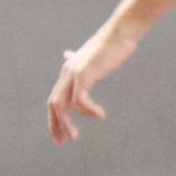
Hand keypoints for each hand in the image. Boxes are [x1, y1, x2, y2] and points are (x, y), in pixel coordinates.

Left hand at [47, 20, 143, 144]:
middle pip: (53, 105)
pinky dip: (88, 110)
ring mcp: (74, 73)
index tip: (61, 136)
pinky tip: (100, 115)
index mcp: (68, 71)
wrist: (121, 33)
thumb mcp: (91, 57)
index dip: (55, 119)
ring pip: (63, 105)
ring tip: (76, 136)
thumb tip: (66, 55)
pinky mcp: (84, 73)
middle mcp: (67, 72)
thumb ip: (78, 62)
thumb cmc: (111, 46)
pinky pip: (80, 100)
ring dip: (68, 123)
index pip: (54, 100)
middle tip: (63, 142)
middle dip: (56, 125)